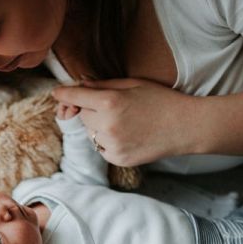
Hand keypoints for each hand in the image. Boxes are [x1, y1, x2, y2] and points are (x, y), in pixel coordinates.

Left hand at [52, 79, 200, 165]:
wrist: (185, 127)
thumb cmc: (161, 100)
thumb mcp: (132, 84)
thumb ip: (103, 85)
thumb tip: (80, 85)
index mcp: (109, 102)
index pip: (75, 98)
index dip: (64, 94)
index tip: (57, 93)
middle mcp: (107, 125)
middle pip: (82, 115)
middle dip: (90, 110)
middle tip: (112, 106)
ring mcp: (111, 145)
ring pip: (90, 133)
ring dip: (99, 126)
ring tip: (125, 121)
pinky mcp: (117, 158)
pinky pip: (101, 147)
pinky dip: (108, 141)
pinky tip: (128, 134)